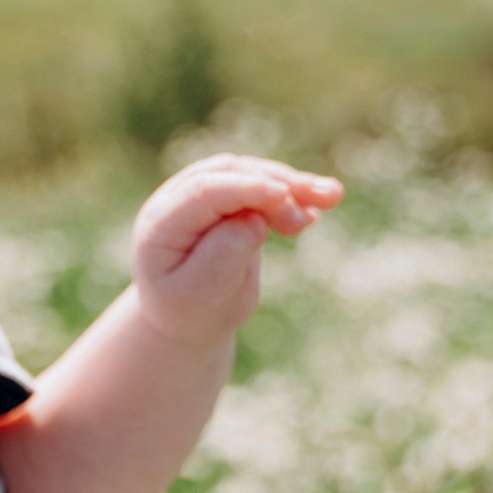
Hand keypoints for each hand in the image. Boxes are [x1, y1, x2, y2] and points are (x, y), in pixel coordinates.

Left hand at [130, 153, 340, 343]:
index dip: (245, 190)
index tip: (283, 196)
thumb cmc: (191, 312)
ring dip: (291, 183)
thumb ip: (223, 257)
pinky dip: (290, 194)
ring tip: (331, 196)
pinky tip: (317, 209)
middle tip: (320, 207)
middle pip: (230, 175)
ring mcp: (201, 193)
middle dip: (276, 184)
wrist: (185, 318)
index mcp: (161, 224)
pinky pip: (261, 184)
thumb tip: (255, 219)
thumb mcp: (202, 295)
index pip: (203, 193)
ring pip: (250, 173)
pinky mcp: (226, 196)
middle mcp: (176, 199)